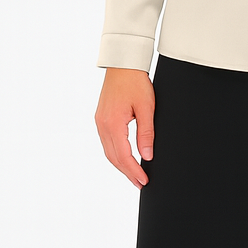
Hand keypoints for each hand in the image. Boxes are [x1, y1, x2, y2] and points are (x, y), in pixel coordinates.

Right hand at [96, 67, 155, 187]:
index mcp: (113, 123)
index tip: (144, 181)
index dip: (134, 171)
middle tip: (140, 183)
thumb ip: (146, 133)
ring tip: (134, 175)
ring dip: (121, 165)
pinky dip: (116, 154)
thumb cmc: (136, 82)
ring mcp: (99, 122)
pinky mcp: (101, 119)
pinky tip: (125, 158)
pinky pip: (107, 142)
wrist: (123, 64)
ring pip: (108, 151)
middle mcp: (102, 125)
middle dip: (127, 173)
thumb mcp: (146, 108)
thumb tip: (147, 156)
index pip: (123, 155)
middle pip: (113, 157)